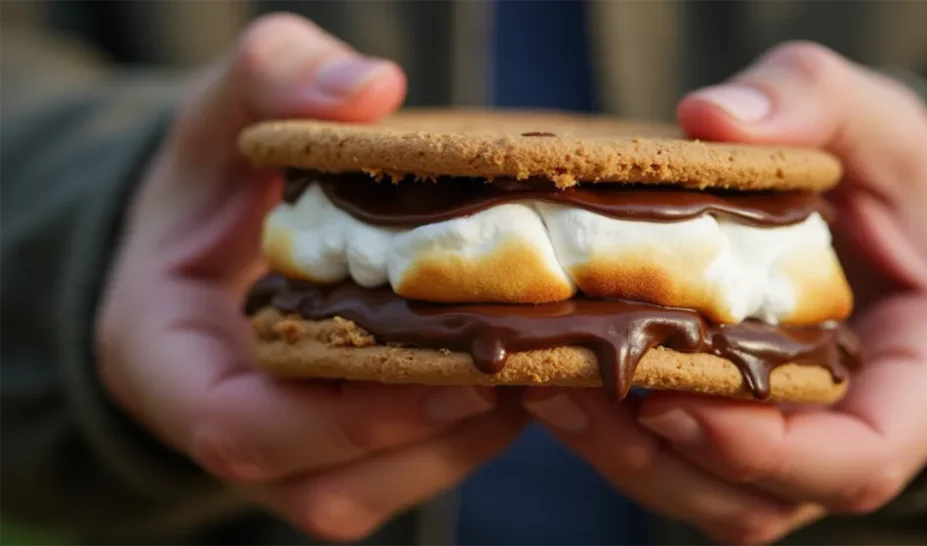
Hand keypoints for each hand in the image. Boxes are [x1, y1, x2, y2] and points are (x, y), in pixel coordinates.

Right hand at [97, 14, 525, 541]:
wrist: (210, 233)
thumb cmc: (209, 177)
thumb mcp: (222, 110)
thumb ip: (275, 77)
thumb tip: (371, 88)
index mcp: (165, 359)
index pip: (238, 430)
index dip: (348, 421)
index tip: (454, 372)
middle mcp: (219, 424)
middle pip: (321, 487)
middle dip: (426, 438)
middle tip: (518, 367)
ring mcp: (276, 451)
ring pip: (366, 496)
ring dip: (457, 445)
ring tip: (531, 372)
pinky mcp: (328, 450)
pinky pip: (394, 472)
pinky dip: (460, 436)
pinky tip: (512, 371)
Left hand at [524, 42, 926, 543]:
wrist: (886, 208)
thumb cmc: (897, 172)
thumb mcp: (878, 119)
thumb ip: (809, 102)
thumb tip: (708, 117)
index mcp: (923, 375)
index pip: (857, 462)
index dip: (760, 453)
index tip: (664, 400)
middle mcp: (856, 429)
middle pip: (758, 501)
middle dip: (657, 459)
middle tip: (566, 390)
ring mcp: (791, 438)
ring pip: (704, 494)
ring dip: (619, 456)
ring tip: (543, 385)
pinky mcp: (736, 423)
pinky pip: (676, 458)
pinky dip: (615, 432)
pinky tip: (558, 369)